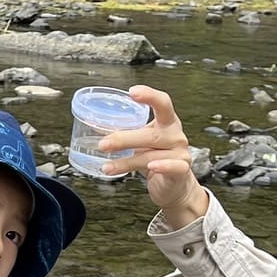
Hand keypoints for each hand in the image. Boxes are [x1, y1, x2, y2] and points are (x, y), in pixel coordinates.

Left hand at [97, 86, 209, 227]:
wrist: (173, 184)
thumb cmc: (156, 158)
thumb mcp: (141, 142)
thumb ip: (125, 133)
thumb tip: (94, 126)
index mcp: (167, 122)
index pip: (162, 103)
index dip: (149, 96)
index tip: (132, 92)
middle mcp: (175, 134)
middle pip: (150, 134)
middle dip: (124, 139)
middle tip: (103, 144)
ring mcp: (180, 152)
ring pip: (151, 155)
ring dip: (126, 162)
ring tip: (108, 166)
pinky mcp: (182, 169)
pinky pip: (172, 167)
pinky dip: (162, 167)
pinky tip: (150, 168)